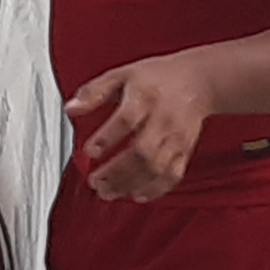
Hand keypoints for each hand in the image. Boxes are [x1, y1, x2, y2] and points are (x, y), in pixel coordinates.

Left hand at [67, 52, 229, 204]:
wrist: (198, 80)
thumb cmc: (159, 77)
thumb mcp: (122, 75)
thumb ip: (95, 91)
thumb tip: (70, 108)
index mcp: (145, 97)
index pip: (126, 120)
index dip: (106, 138)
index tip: (89, 152)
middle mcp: (162, 119)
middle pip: (142, 151)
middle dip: (117, 171)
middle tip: (95, 182)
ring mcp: (175, 137)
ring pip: (156, 168)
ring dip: (131, 184)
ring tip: (109, 192)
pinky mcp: (185, 150)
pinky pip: (173, 175)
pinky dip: (156, 189)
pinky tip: (137, 195)